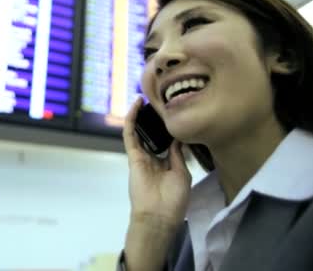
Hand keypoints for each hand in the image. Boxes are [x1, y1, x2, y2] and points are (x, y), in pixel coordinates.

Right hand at [123, 97, 191, 227]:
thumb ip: (177, 155)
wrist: (159, 215)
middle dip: (152, 118)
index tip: (173, 112)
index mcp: (165, 164)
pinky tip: (136, 105)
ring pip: (138, 131)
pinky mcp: (133, 156)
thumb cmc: (174, 199)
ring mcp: (141, 156)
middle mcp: (152, 158)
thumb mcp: (182, 174)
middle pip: (150, 133)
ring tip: (144, 97)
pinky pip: (129, 135)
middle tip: (157, 101)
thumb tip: (177, 139)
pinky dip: (131, 119)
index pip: (165, 141)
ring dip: (139, 114)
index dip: (167, 127)